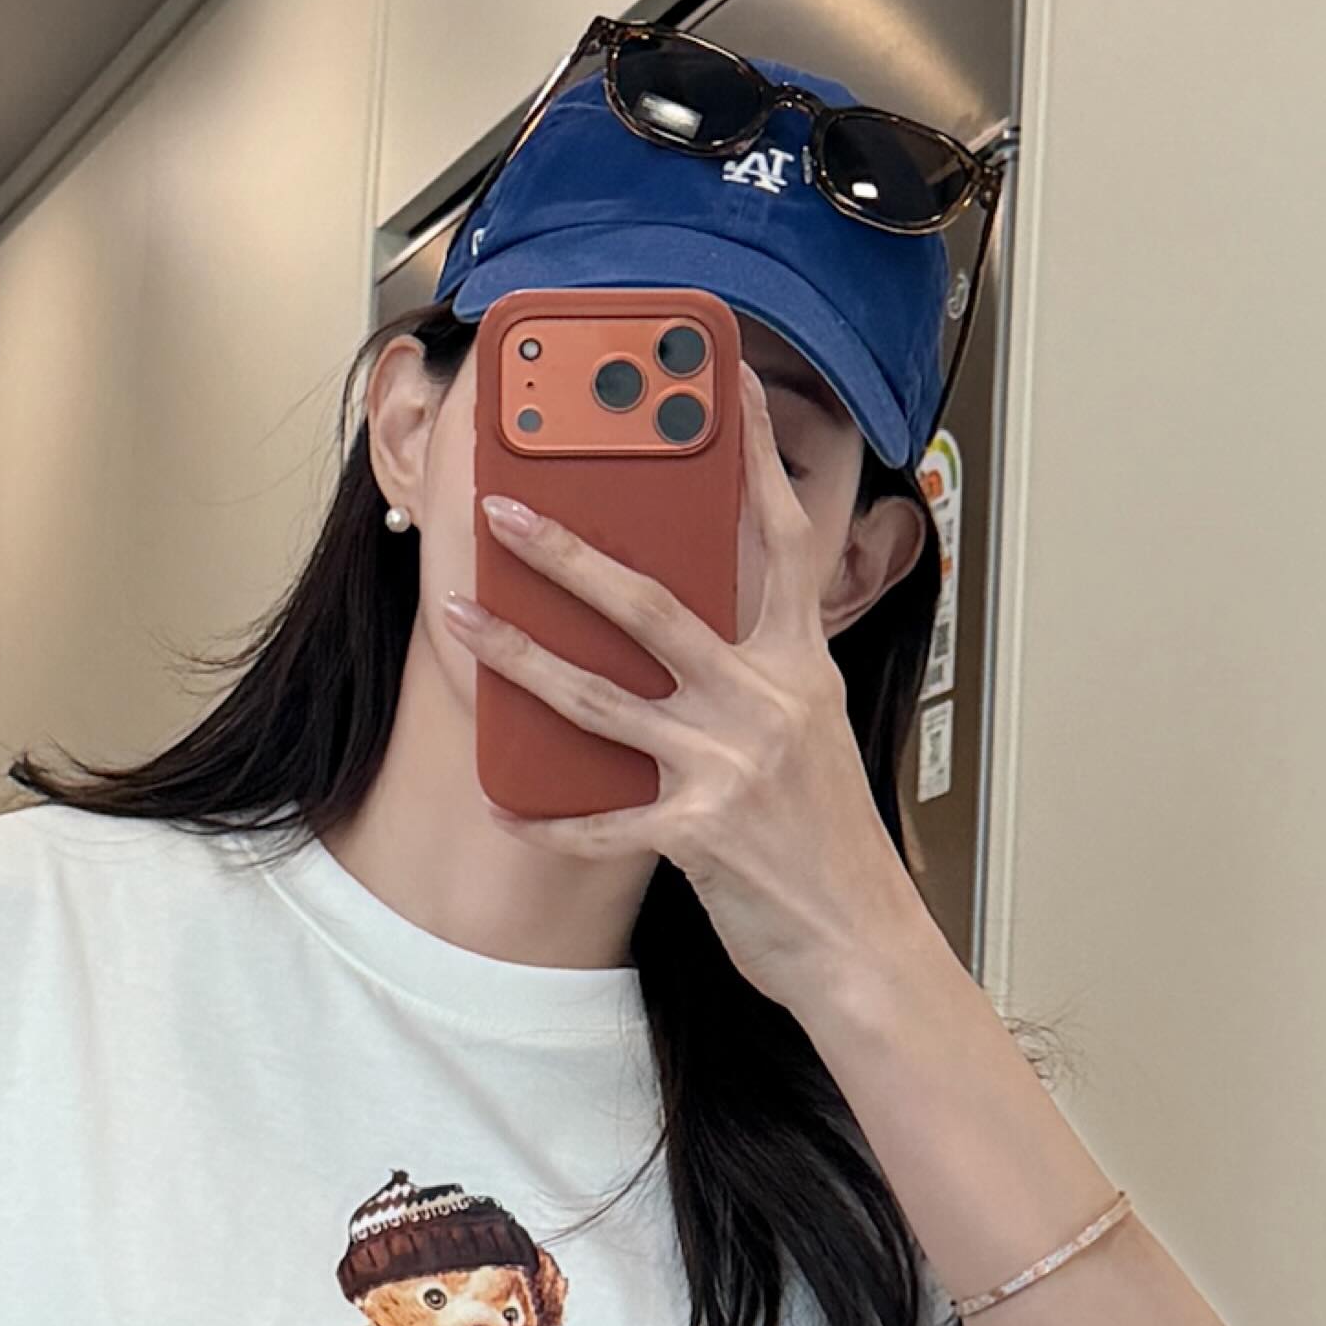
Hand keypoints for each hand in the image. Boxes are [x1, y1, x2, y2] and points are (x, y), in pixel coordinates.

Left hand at [445, 364, 920, 1010]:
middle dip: (568, 553)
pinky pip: (600, 821)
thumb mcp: (814, 733)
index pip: (780, 538)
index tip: (721, 380)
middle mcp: (769, 703)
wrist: (865, 945)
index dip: (752, 455)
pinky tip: (499, 801)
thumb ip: (762, 674)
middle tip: (504, 512)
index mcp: (802, 666)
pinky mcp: (700, 835)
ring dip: (519, 659)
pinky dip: (544, 815)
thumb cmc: (832, 842)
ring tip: (460, 622)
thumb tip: (695, 628)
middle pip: (653, 605)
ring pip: (602, 700)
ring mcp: (731, 767)